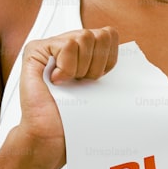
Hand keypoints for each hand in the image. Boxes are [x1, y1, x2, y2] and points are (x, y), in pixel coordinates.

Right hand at [17, 27, 119, 166]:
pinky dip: (67, 68)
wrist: (52, 134)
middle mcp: (67, 45)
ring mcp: (50, 46)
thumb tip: (132, 59)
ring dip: (80, 68)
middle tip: (80, 82)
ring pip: (85, 37)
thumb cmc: (73, 116)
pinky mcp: (36, 50)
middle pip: (100, 34)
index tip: (95, 81)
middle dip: (96, 65)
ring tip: (68, 82)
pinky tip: (56, 80)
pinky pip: (68, 45)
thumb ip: (110, 66)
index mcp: (83, 51)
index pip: (110, 35)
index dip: (108, 61)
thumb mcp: (102, 88)